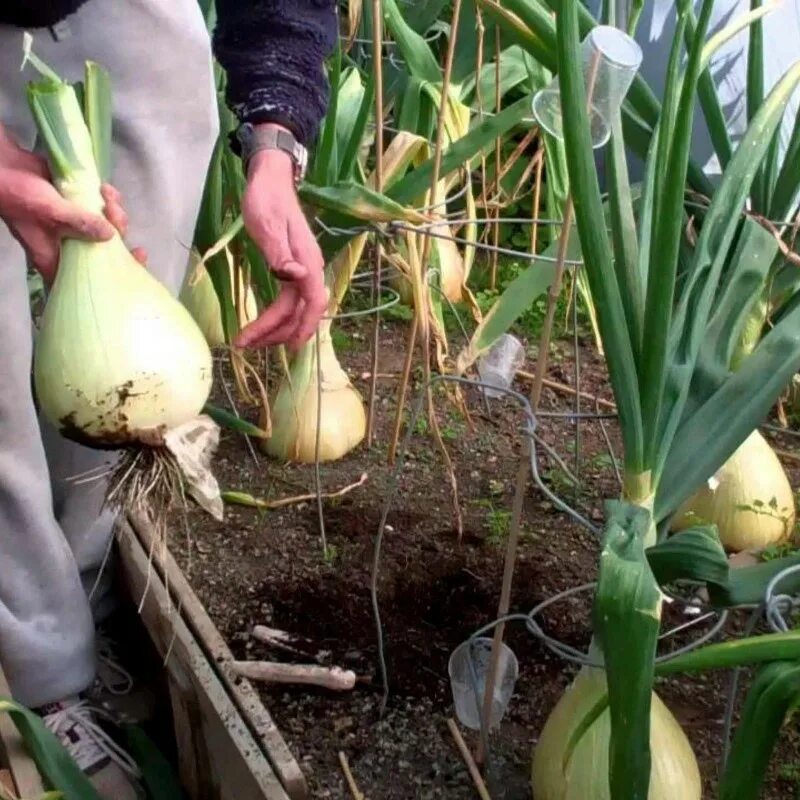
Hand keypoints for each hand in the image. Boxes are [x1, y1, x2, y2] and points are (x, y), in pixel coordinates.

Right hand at [0, 127, 145, 282]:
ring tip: (108, 195)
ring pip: (108, 228)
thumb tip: (109, 235)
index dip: (119, 273)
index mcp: (59, 257)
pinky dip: (108, 199)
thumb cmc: (18, 194)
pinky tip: (105, 188)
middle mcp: (70, 246)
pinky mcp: (78, 207)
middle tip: (115, 214)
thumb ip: (78, 221)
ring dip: (114, 212)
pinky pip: (102, 209)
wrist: (2, 166)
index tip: (138, 258)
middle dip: (119, 232)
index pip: (92, 277)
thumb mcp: (49, 209)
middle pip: (108, 251)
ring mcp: (75, 227)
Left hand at [236, 129, 325, 350]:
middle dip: (277, 334)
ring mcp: (303, 271)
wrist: (271, 179)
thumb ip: (281, 253)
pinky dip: (277, 317)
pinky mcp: (293, 270)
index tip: (279, 347)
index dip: (297, 328)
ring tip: (248, 340)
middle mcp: (310, 270)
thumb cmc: (266, 199)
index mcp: (308, 262)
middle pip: (301, 313)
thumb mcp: (267, 224)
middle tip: (246, 345)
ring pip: (294, 310)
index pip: (311, 304)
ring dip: (275, 329)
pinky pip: (289, 301)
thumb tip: (297, 278)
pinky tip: (263, 325)